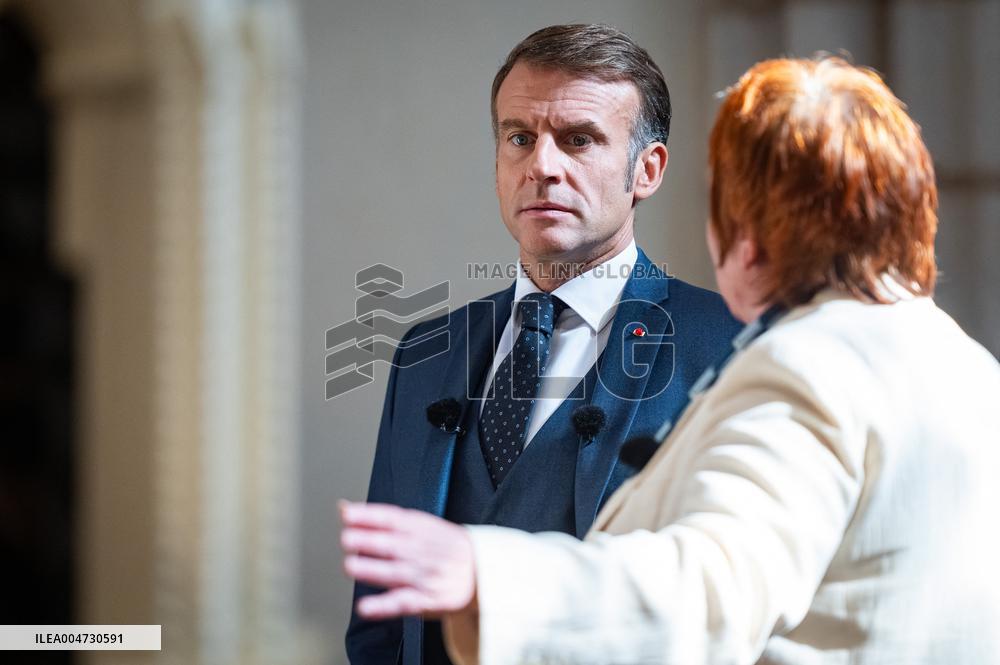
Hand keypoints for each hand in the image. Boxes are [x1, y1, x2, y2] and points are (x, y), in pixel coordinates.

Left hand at [340, 500, 476, 619]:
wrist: (483, 570)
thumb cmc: (444, 546)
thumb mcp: (421, 524)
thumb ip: (380, 518)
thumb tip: (342, 508)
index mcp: (420, 528)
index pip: (392, 519)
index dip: (369, 516)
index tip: (347, 515)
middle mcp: (420, 551)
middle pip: (392, 544)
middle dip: (369, 541)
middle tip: (347, 539)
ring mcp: (423, 576)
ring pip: (394, 573)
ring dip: (372, 570)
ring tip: (350, 565)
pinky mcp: (425, 601)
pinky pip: (403, 603)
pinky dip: (384, 606)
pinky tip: (365, 607)